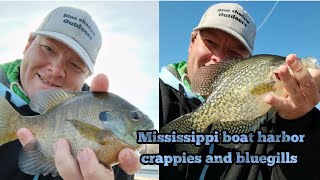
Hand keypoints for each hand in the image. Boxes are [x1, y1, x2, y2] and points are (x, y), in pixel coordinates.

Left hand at [17, 73, 140, 178]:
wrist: (69, 122)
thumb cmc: (91, 115)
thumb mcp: (96, 104)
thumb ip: (101, 94)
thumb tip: (102, 77)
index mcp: (118, 152)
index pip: (130, 164)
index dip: (130, 162)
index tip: (125, 153)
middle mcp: (100, 167)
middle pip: (102, 179)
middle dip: (94, 170)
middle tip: (85, 153)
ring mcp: (78, 170)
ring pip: (75, 178)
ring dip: (66, 162)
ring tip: (60, 142)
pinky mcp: (55, 163)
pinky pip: (45, 163)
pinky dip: (34, 146)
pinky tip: (27, 131)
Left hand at [264, 54, 319, 119]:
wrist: (295, 113)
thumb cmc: (297, 92)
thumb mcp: (300, 82)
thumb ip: (295, 73)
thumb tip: (283, 62)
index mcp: (316, 85)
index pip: (313, 74)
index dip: (300, 65)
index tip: (291, 57)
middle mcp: (311, 95)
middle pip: (306, 81)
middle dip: (298, 69)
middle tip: (289, 58)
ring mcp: (301, 103)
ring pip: (294, 91)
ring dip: (287, 79)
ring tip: (281, 69)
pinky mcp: (289, 110)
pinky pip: (282, 105)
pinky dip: (275, 101)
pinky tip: (267, 97)